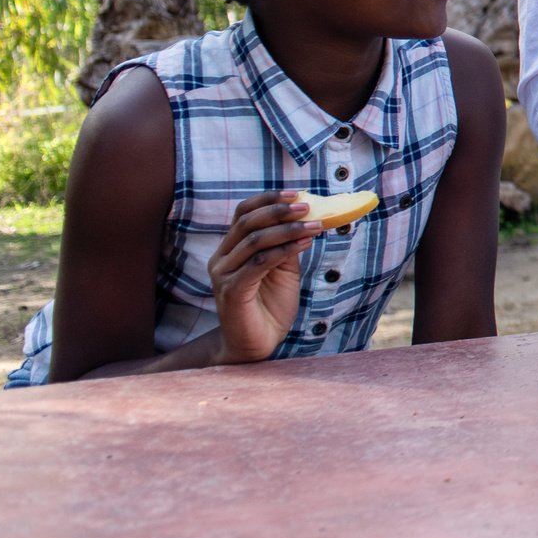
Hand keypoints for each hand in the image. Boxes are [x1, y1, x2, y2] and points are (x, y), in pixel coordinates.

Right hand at [206, 191, 324, 364]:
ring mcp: (223, 275)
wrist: (256, 344)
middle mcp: (221, 258)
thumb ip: (288, 244)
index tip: (298, 193)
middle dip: (280, 210)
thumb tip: (309, 217)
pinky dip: (284, 250)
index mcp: (231, 249)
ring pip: (254, 241)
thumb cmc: (269, 306)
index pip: (243, 213)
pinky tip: (305, 244)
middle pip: (247, 222)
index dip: (268, 199)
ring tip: (315, 225)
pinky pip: (259, 263)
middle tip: (308, 206)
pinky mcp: (231, 291)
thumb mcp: (283, 269)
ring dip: (288, 230)